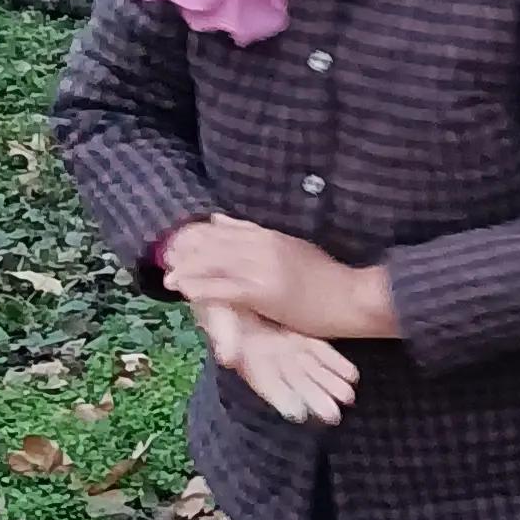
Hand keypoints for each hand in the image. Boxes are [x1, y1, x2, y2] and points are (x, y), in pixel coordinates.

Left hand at [163, 214, 391, 339]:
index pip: (227, 230)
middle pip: (215, 244)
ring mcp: (262, 268)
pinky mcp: (263, 292)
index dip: (201, 236)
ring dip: (189, 271)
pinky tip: (187, 293)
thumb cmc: (330, 279)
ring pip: (215, 264)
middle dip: (188, 252)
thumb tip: (229, 222)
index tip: (181, 242)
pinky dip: (202, 289)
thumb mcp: (297, 249)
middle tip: (167, 259)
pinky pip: (224, 289)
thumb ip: (264, 237)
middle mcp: (263, 246)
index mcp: (271, 236)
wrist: (353, 297)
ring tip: (169, 279)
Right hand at [198, 299, 360, 423]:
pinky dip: (334, 363)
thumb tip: (227, 360)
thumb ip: (224, 335)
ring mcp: (285, 348)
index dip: (280, 398)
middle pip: (292, 382)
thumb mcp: (218, 312)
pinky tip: (352, 375)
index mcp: (245, 358)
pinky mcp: (298, 336)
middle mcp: (267, 359)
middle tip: (333, 417)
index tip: (298, 414)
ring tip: (348, 398)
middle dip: (312, 398)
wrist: (233, 282)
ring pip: (309, 369)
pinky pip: (318, 351)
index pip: (264, 382)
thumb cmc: (220, 301)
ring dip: (328, 384)